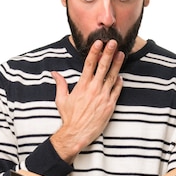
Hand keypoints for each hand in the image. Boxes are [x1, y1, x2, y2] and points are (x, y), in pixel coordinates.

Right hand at [51, 39, 124, 162]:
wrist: (77, 134)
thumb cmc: (69, 118)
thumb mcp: (61, 99)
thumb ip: (60, 84)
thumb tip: (54, 73)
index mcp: (82, 85)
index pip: (89, 64)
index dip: (95, 52)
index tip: (99, 42)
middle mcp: (93, 89)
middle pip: (103, 67)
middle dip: (108, 53)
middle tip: (113, 42)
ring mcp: (103, 97)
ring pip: (112, 76)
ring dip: (117, 64)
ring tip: (120, 54)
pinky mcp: (110, 105)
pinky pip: (117, 91)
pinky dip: (119, 82)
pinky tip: (120, 76)